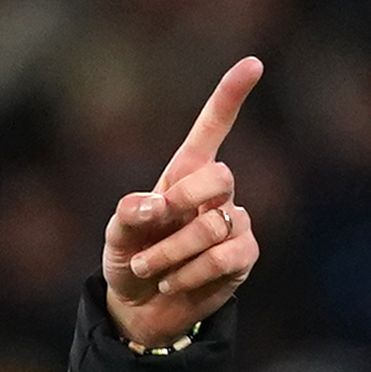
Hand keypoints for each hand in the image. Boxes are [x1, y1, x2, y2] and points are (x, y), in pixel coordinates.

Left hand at [102, 57, 263, 348]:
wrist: (142, 308)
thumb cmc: (131, 259)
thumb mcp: (117, 234)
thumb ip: (129, 213)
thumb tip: (155, 205)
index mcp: (185, 173)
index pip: (213, 127)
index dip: (231, 95)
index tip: (253, 63)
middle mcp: (215, 193)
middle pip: (220, 177)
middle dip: (184, 202)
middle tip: (156, 223)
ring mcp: (233, 224)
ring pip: (215, 227)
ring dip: (174, 251)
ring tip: (151, 268)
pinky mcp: (243, 258)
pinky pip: (225, 258)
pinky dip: (192, 273)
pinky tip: (174, 281)